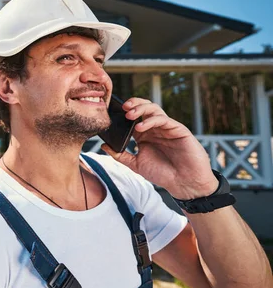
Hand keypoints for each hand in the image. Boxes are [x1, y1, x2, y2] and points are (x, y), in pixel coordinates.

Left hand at [101, 97, 218, 199]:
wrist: (184, 183)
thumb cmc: (163, 174)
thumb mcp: (136, 165)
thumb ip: (120, 155)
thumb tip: (103, 146)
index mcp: (144, 135)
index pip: (133, 117)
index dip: (124, 112)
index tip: (113, 112)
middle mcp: (154, 129)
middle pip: (144, 108)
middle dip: (133, 104)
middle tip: (123, 108)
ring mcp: (166, 128)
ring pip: (154, 109)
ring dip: (141, 109)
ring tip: (130, 115)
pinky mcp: (178, 129)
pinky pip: (163, 119)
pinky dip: (151, 120)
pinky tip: (140, 127)